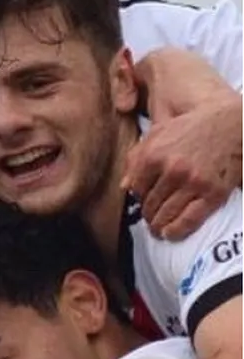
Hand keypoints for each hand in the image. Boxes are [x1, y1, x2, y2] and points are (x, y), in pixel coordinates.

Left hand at [123, 96, 241, 238]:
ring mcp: (193, 183)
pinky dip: (176, 231)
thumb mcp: (159, 133)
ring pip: (166, 214)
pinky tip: (170, 235)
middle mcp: (172, 170)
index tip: (144, 200)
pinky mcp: (213, 193)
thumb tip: (125, 186)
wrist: (233, 124)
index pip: (136, 189)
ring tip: (157, 229)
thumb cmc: (194, 127)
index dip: (139, 197)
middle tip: (151, 218)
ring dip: (158, 225)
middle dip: (148, 214)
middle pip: (150, 204)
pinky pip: (189, 220)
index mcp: (154, 155)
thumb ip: (137, 157)